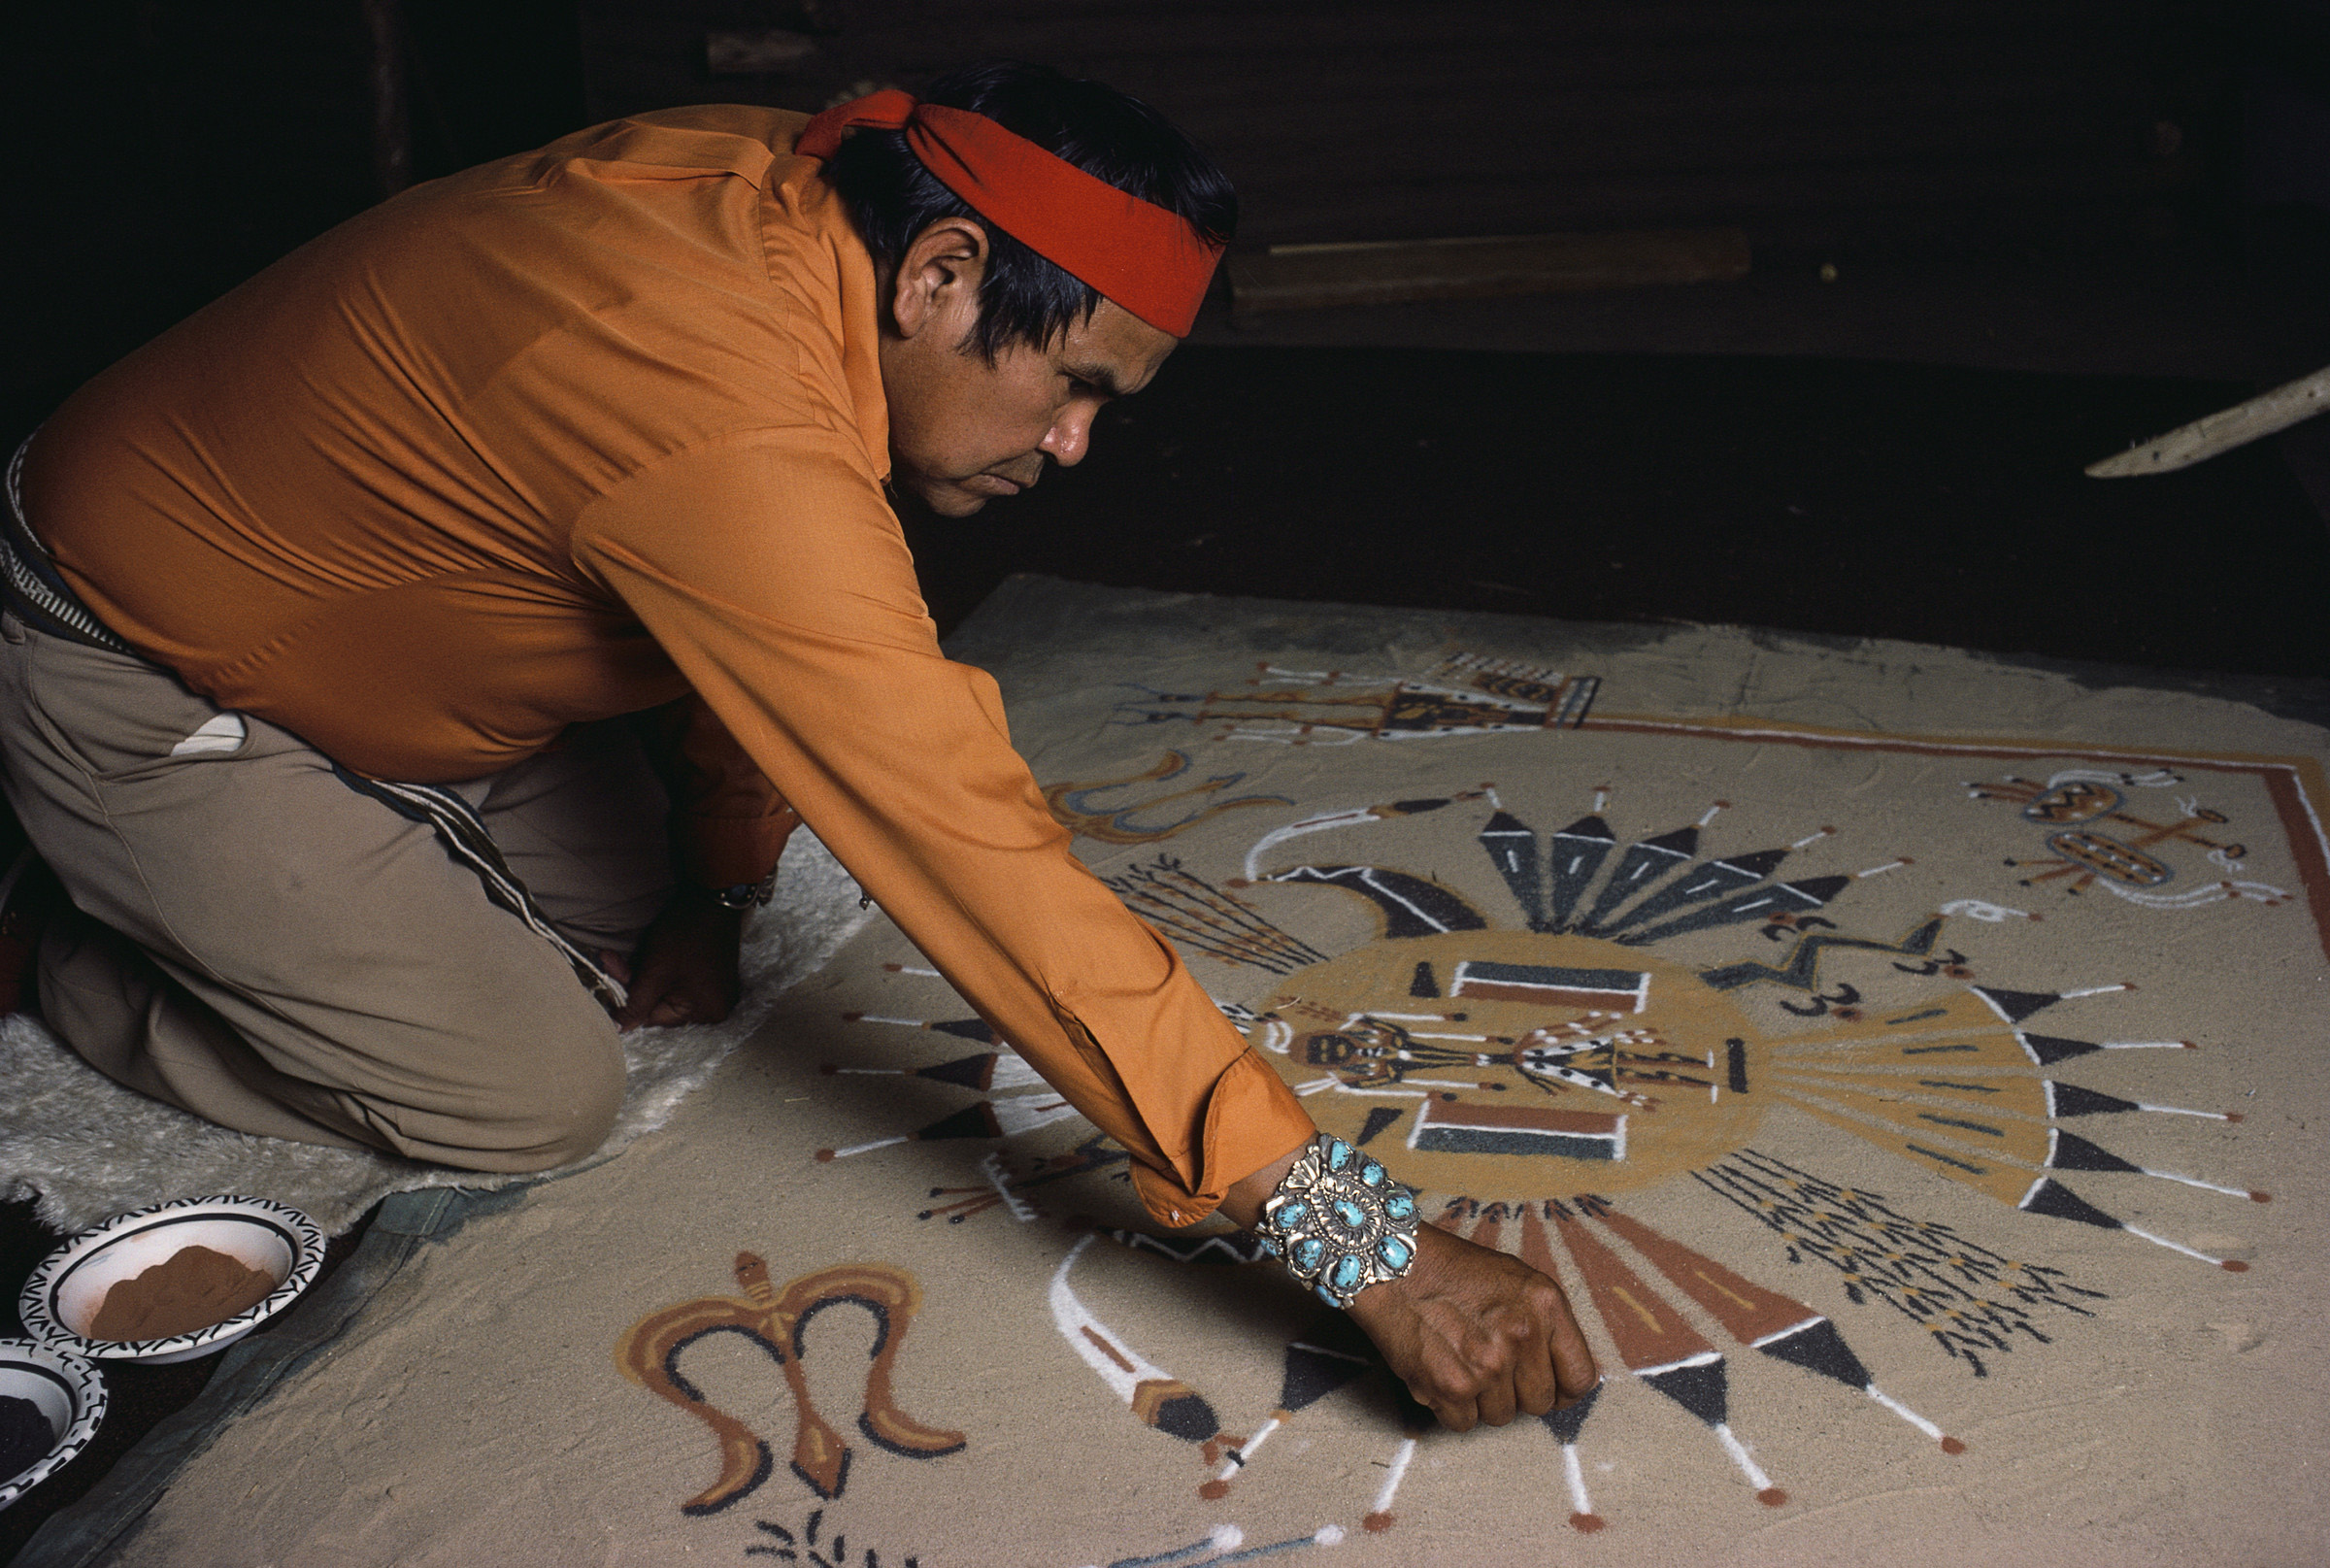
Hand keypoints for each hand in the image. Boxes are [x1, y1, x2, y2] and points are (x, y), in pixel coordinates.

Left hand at [607, 889, 743, 1030]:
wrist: (711, 898)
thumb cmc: (686, 934)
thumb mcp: (656, 971)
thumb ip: (636, 1004)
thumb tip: (618, 1030)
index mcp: (706, 1011)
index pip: (654, 1016)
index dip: (630, 996)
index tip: (611, 973)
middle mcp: (715, 1007)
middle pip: (661, 1004)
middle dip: (637, 982)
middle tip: (612, 959)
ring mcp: (716, 991)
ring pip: (666, 991)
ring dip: (647, 974)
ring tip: (635, 951)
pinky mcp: (712, 977)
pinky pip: (679, 983)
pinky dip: (662, 970)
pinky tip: (654, 953)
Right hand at [1221, 1146, 1597, 1430]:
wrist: (1390, 1263)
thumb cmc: (1452, 1270)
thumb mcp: (1516, 1280)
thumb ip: (1546, 1327)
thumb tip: (1562, 1380)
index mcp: (1545, 1305)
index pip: (1581, 1380)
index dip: (1562, 1388)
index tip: (1546, 1385)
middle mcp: (1521, 1336)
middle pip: (1539, 1404)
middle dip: (1517, 1392)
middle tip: (1490, 1366)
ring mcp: (1487, 1365)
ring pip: (1501, 1417)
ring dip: (1482, 1399)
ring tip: (1459, 1362)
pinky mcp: (1450, 1387)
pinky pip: (1464, 1424)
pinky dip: (1451, 1408)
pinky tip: (1440, 1373)